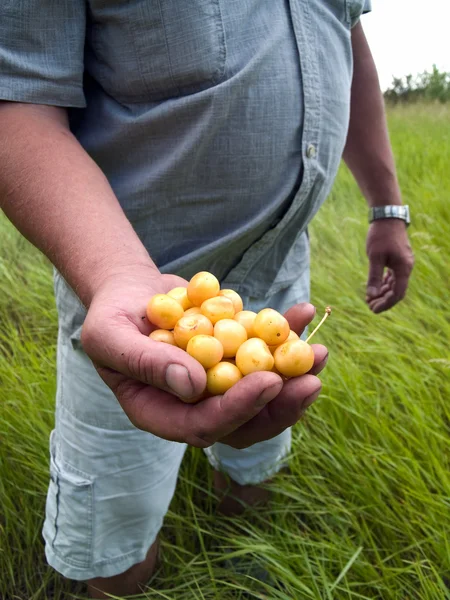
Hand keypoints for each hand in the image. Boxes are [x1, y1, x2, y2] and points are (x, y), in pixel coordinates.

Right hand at [80, 268, 327, 448]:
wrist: (130, 292)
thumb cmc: (112, 316)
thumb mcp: (111, 336)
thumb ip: (145, 362)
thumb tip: (193, 385)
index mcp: (161, 413)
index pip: (203, 426)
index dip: (238, 409)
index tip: (267, 381)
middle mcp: (194, 406)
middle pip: (244, 421)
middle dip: (280, 404)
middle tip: (310, 380)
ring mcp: (217, 383)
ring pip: (262, 393)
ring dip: (294, 374)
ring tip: (320, 350)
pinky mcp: (233, 356)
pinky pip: (264, 354)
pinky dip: (286, 335)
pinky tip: (301, 313)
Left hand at [366, 219, 413, 312]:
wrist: (387, 216)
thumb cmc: (380, 235)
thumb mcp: (374, 257)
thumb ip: (374, 277)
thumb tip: (372, 295)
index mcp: (403, 268)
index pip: (397, 294)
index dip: (386, 304)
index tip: (373, 309)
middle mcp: (406, 267)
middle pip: (397, 291)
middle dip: (383, 300)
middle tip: (368, 305)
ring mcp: (403, 263)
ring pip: (395, 283)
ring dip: (383, 292)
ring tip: (369, 298)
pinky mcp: (398, 258)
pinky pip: (393, 275)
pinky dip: (385, 282)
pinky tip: (375, 286)